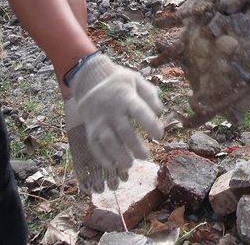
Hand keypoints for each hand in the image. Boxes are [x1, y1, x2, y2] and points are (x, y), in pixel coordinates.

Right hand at [65, 54, 163, 192]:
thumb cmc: (120, 84)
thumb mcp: (136, 80)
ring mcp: (99, 122)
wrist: (90, 81)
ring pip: (108, 141)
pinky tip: (114, 167)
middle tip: (146, 156)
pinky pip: (95, 147)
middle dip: (135, 146)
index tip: (159, 135)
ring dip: (119, 156)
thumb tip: (159, 112)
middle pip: (124, 130)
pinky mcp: (91, 131)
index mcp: (126, 97)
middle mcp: (111, 111)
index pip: (139, 111)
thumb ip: (150, 95)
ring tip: (130, 164)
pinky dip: (103, 159)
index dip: (150, 124)